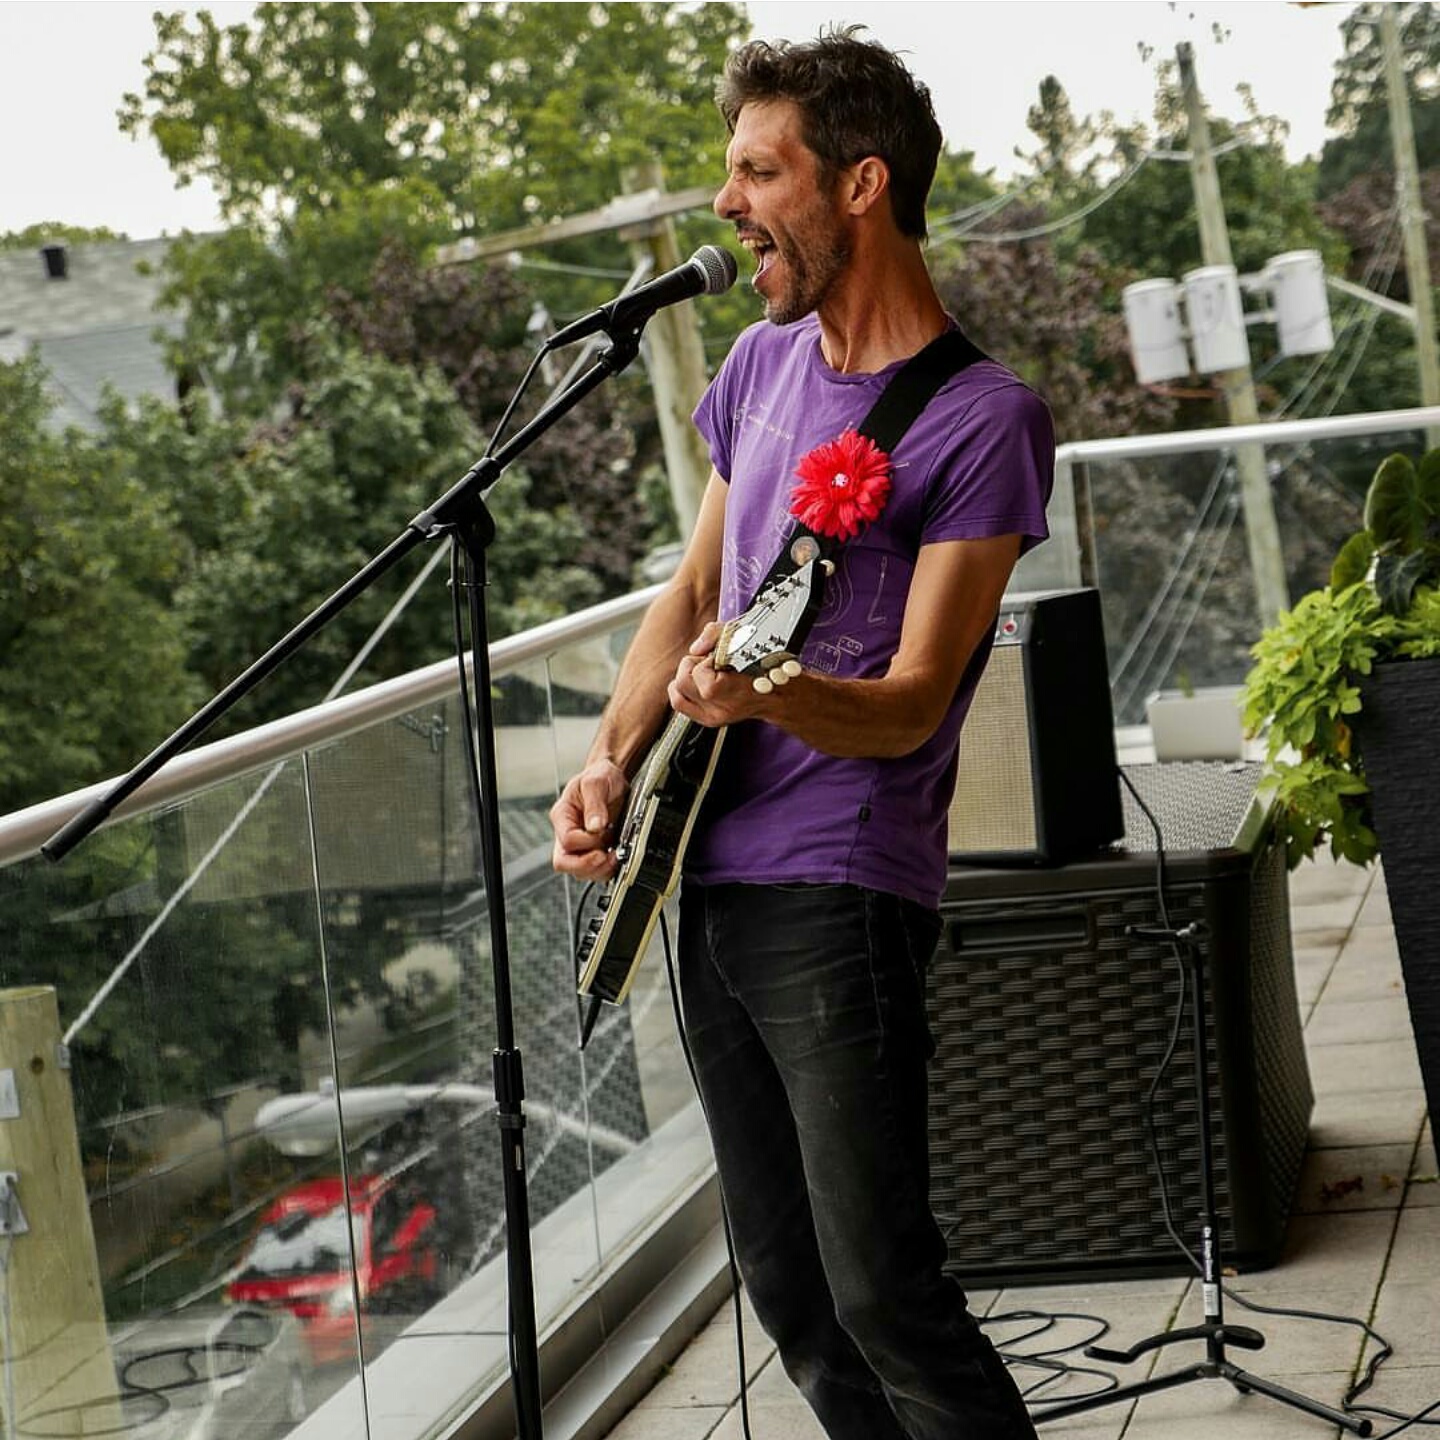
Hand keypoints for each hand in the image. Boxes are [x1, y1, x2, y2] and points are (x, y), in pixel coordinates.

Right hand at [550, 759, 627, 879]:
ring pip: (579, 871)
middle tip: (607, 857)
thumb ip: (595, 804)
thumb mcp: (597, 782)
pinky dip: (606, 869)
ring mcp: (578, 845)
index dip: (587, 841)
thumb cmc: (600, 777)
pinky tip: (617, 858)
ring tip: (616, 856)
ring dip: (599, 869)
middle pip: (564, 863)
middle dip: (587, 865)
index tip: (605, 832)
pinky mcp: (592, 851)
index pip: (567, 840)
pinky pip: (594, 870)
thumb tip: (595, 827)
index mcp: (562, 816)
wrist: (612, 779)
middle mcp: (566, 833)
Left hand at [669, 622, 792, 724]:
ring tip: (705, 673)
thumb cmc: (766, 662)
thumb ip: (715, 634)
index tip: (722, 657)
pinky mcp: (708, 720)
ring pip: (677, 694)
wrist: (781, 693)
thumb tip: (696, 648)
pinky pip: (679, 703)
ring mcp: (715, 717)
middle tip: (711, 663)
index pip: (700, 673)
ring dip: (687, 678)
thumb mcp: (745, 634)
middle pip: (683, 681)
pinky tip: (696, 683)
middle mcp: (724, 707)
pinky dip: (681, 690)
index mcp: (736, 689)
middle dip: (693, 666)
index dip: (707, 659)